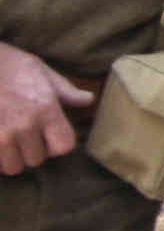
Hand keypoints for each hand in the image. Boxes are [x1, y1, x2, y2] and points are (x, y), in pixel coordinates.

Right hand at [0, 45, 91, 175]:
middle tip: (21, 135)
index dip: (56, 143)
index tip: (46, 135)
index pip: (64, 146)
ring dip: (10, 158)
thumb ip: (64, 91)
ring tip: (5, 140)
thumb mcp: (39, 70)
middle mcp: (24, 126)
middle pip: (36, 159)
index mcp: (45, 109)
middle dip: (30, 150)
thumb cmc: (5, 64)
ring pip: (13, 167)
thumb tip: (88, 100)